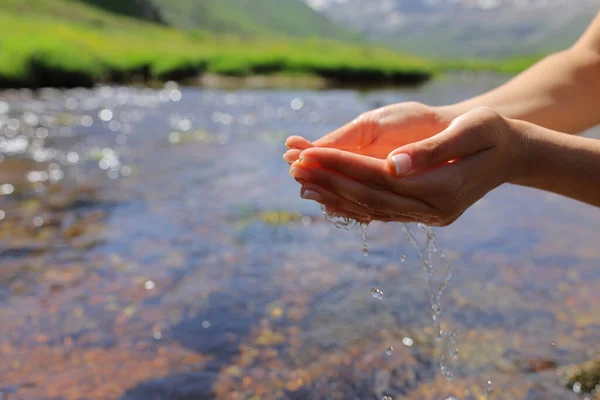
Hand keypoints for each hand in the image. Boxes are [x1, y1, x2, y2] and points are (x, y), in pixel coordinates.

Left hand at [290, 107, 525, 225]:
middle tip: (294, 168)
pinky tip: (326, 198)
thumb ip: (434, 149)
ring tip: (301, 184)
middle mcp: (433, 210)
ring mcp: (427, 217)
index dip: (343, 165)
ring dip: (334, 196)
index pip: (381, 178)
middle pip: (370, 197)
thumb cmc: (493, 133)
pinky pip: (379, 213)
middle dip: (329, 181)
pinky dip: (350, 205)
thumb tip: (394, 164)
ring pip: (371, 209)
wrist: (510, 155)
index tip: (310, 153)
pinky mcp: (421, 215)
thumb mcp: (473, 130)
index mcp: (444, 188)